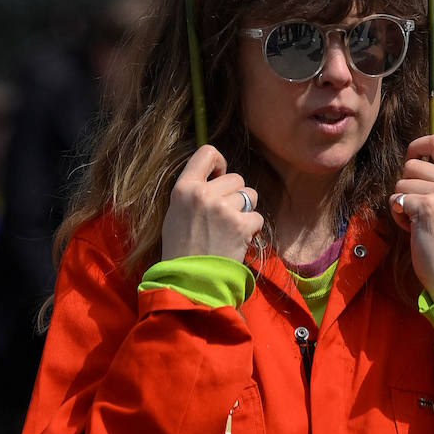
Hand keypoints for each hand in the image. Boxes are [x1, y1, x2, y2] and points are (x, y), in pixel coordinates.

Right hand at [161, 145, 262, 262]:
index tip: (219, 176)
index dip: (219, 162)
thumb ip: (195, 191)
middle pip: (236, 178)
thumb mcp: (176, 212)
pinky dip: (251, 229)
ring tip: (229, 229)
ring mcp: (223, 209)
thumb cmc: (181, 248)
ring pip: (250, 196)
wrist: (189, 281)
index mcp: (184, 188)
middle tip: (223, 217)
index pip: (206, 152)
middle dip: (235, 195)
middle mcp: (203, 194)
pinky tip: (237, 241)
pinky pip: (257, 217)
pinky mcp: (241, 225)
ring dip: (245, 211)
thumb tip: (217, 176)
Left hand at [389, 135, 433, 299]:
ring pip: (400, 183)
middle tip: (418, 207)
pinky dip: (398, 215)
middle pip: (412, 163)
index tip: (411, 157)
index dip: (418, 144)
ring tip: (418, 221)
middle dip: (406, 184)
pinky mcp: (426, 207)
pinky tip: (412, 229)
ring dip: (402, 202)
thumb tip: (414, 156)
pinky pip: (395, 199)